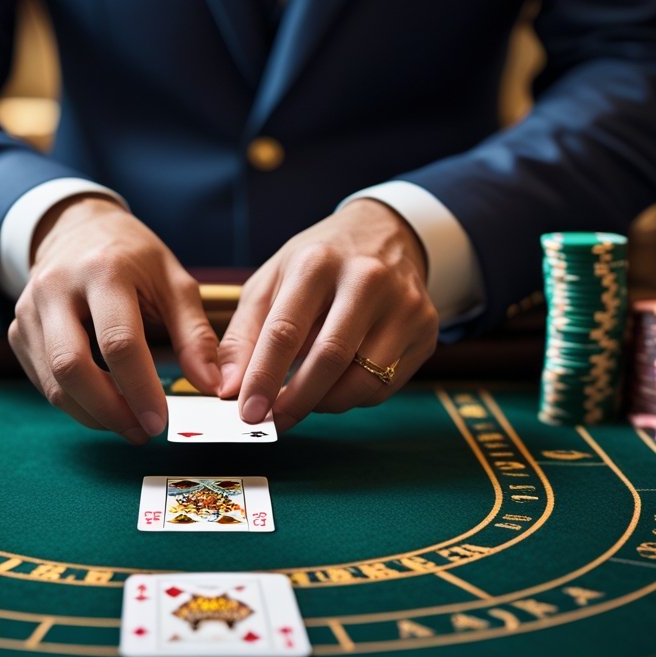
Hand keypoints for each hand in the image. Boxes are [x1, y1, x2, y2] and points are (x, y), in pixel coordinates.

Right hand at [8, 196, 221, 443]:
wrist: (76, 228)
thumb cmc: (133, 257)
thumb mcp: (173, 280)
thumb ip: (195, 334)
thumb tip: (212, 386)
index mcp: (103, 270)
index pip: (118, 342)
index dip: (140, 389)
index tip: (160, 423)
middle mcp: (57, 288)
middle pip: (71, 367)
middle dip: (109, 411)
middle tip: (142, 433)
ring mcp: (30, 310)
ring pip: (53, 382)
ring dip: (92, 414)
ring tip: (128, 424)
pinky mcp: (18, 330)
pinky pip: (42, 381)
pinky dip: (74, 402)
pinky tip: (104, 405)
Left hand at [217, 199, 437, 431]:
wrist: (385, 233)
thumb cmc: (317, 263)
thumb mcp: (271, 281)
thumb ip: (244, 335)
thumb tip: (229, 389)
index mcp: (317, 262)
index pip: (285, 331)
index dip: (263, 378)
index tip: (247, 413)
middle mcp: (367, 278)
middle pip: (330, 357)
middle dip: (297, 401)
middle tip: (273, 423)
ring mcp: (404, 304)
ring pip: (363, 379)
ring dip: (325, 403)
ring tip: (303, 399)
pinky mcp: (426, 328)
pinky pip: (386, 385)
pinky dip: (354, 397)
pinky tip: (337, 383)